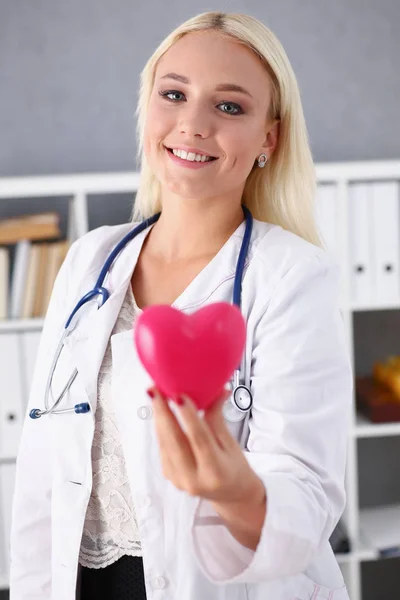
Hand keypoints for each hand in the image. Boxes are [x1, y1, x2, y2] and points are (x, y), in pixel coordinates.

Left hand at [147, 387, 262, 504]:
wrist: (230, 493)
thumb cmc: (234, 467)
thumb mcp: (231, 443)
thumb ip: (217, 418)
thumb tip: (217, 390)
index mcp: (215, 472)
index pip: (199, 439)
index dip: (188, 417)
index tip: (180, 396)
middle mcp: (194, 479)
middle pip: (175, 441)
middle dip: (163, 413)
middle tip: (156, 390)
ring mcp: (179, 479)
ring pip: (165, 443)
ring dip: (158, 418)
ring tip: (155, 395)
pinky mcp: (170, 476)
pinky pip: (163, 448)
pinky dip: (161, 428)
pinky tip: (160, 412)